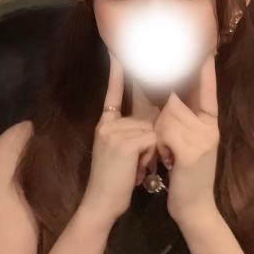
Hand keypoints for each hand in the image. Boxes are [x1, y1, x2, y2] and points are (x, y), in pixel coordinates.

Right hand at [81, 51, 158, 226]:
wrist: (101, 203)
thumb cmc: (115, 181)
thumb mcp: (120, 152)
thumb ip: (130, 133)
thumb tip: (149, 124)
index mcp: (106, 124)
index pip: (113, 93)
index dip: (117, 72)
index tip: (118, 50)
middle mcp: (107, 124)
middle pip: (145, 120)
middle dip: (148, 142)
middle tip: (133, 163)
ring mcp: (114, 132)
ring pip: (151, 130)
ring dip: (150, 151)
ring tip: (134, 168)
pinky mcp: (124, 143)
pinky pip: (152, 139)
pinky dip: (150, 156)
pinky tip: (136, 169)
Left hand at [152, 52, 219, 224]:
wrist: (194, 208)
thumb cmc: (185, 176)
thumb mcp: (187, 144)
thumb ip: (182, 121)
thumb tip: (169, 98)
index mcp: (211, 123)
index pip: (208, 90)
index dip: (204, 69)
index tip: (204, 48)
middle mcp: (211, 128)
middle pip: (175, 102)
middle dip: (162, 117)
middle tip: (165, 141)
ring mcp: (204, 139)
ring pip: (168, 116)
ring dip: (158, 134)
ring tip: (166, 154)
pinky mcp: (193, 151)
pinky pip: (165, 132)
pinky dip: (159, 145)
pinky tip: (166, 160)